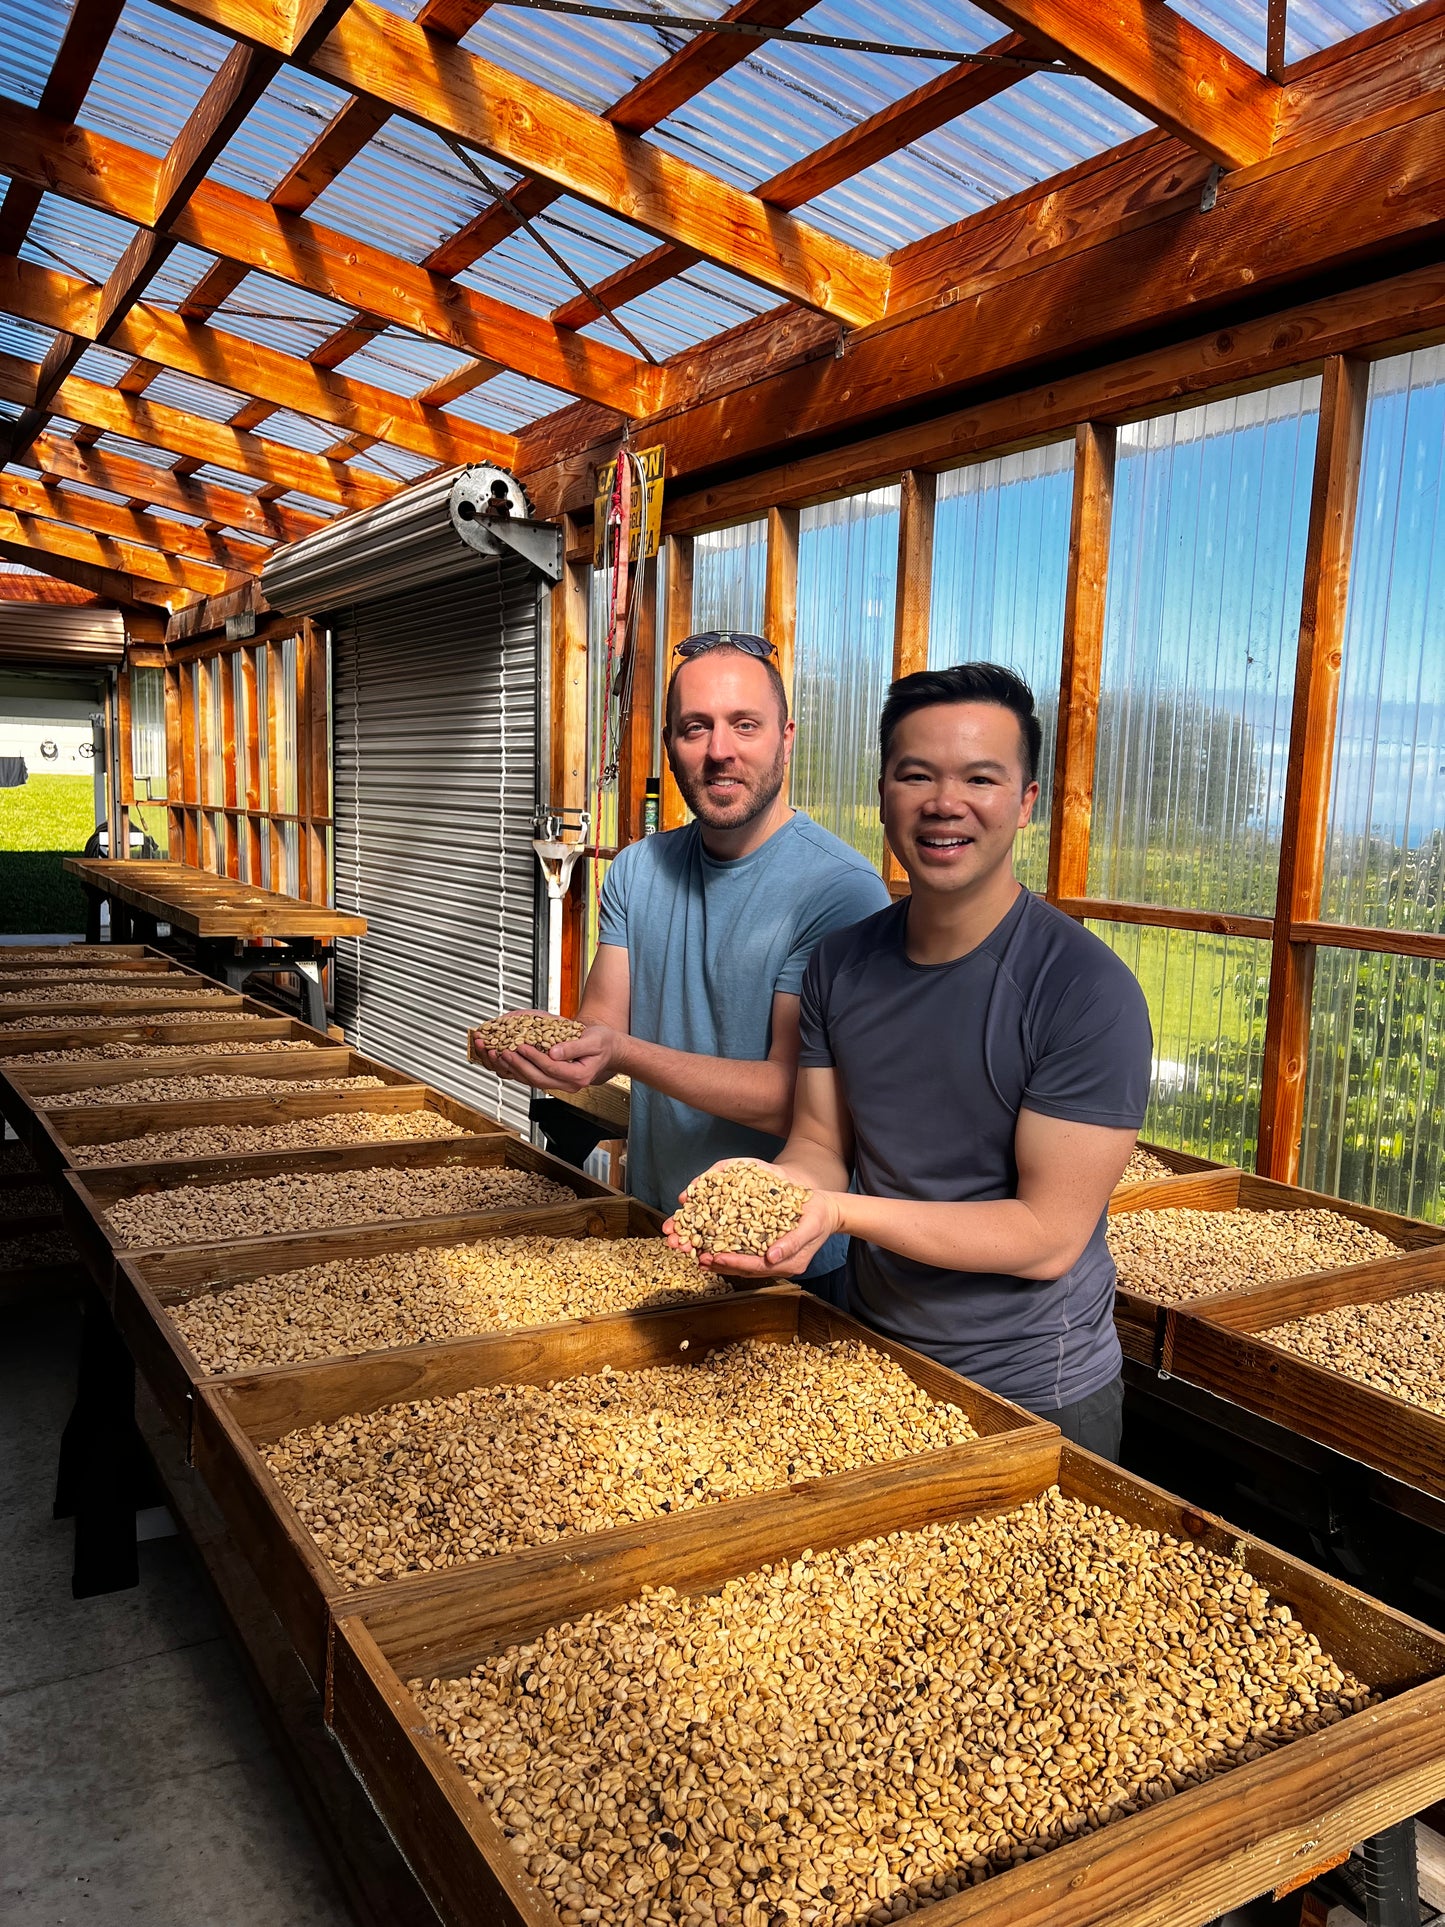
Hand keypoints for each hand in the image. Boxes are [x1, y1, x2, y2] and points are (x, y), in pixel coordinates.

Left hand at [471, 1021, 623, 1094]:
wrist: (609, 1051)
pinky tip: (508, 1061)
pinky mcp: (554, 1079)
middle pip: (538, 1078)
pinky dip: (519, 1070)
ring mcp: (560, 1084)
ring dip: (515, 1069)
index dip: (534, 1057)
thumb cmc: (603, 1043)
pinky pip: (533, 1078)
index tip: (522, 1046)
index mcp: (578, 1075)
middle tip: (505, 1052)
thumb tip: (553, 1052)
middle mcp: (568, 1084)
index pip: (551, 1068)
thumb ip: (573, 1047)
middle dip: (519, 1065)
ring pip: (533, 1081)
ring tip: (501, 1056)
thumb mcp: (593, 1041)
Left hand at [663, 1161, 843, 1278]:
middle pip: (745, 1269)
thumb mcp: (810, 1225)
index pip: (756, 1266)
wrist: (829, 1212)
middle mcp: (779, 1265)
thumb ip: (792, 1242)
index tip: (715, 1258)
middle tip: (699, 1258)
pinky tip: (714, 1248)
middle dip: (721, 1265)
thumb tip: (771, 1257)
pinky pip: (746, 1255)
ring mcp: (774, 1260)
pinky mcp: (768, 1252)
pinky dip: (729, 1253)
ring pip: (743, 1265)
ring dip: (721, 1261)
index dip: (734, 1263)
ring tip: (699, 1256)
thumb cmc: (819, 1215)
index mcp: (789, 1263)